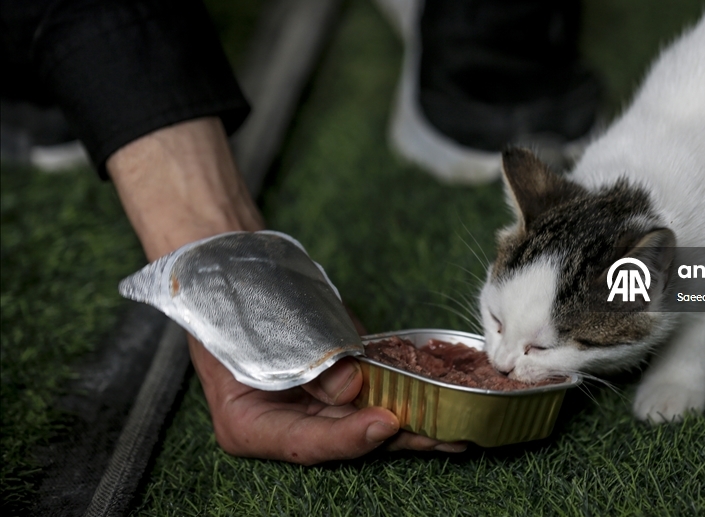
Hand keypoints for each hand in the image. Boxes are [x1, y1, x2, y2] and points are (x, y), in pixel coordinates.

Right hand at [108, 118, 463, 461]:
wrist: (233, 271)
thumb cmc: (236, 300)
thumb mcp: (265, 330)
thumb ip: (309, 365)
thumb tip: (353, 385)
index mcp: (250, 426)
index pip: (306, 443)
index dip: (350, 437)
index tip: (388, 422)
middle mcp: (285, 425)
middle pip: (346, 440)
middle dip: (399, 438)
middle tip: (447, 436)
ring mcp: (314, 407)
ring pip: (367, 422)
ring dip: (415, 424)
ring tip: (460, 428)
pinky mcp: (340, 384)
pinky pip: (374, 395)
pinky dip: (408, 395)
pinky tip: (446, 396)